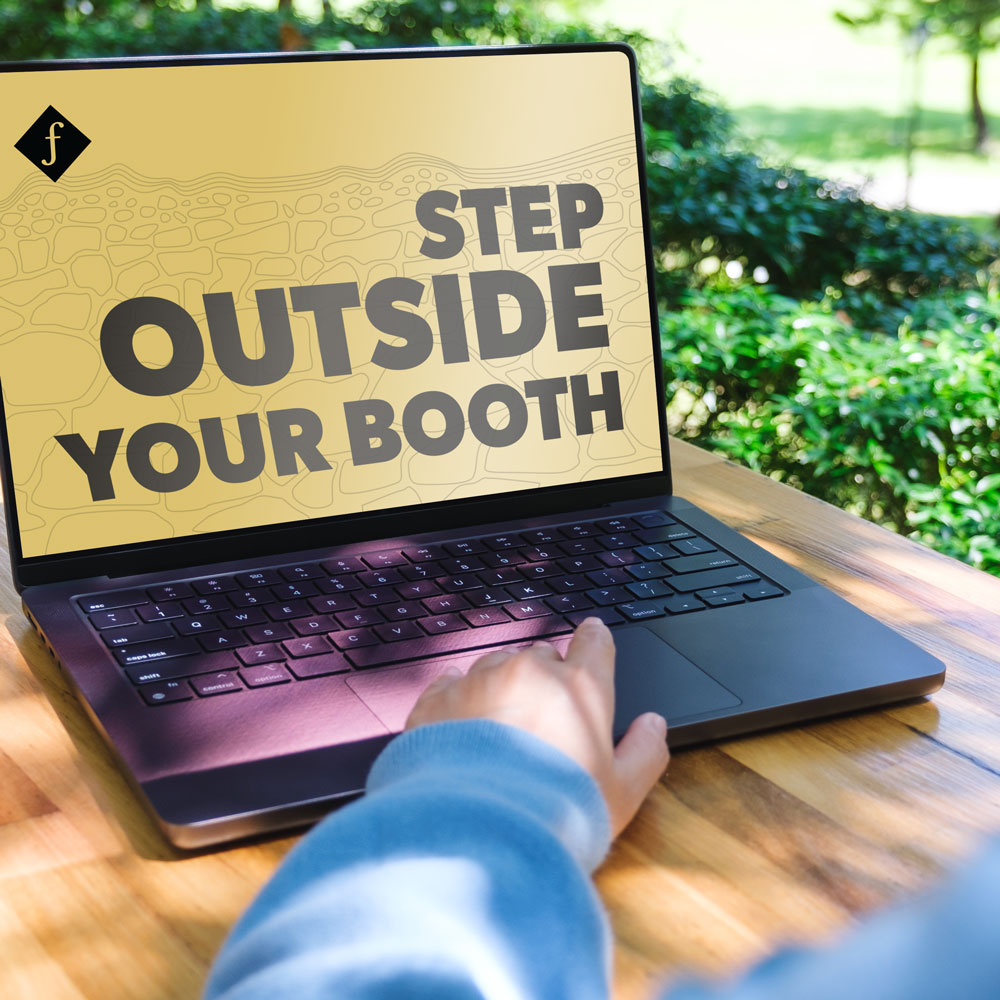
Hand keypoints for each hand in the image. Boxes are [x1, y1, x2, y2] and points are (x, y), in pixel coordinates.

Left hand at [406, 617, 669, 835]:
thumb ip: (644, 752)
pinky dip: (460, 699)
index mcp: (580, 687)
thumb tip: (653, 726)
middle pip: (543, 657)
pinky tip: (463, 726)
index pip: (594, 642)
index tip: (591, 641)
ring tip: (500, 736)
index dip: (594, 642)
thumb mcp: (621, 794)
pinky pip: (452, 683)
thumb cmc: (555, 815)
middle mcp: (530, 671)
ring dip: (502, 688)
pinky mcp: (438, 698)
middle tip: (544, 726)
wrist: (477, 834)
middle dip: (546, 681)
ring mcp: (480, 680)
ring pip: (496, 666)